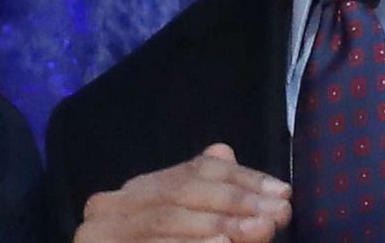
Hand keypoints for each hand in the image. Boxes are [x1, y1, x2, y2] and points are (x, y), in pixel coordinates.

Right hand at [73, 143, 291, 241]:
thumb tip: (224, 151)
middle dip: (235, 201)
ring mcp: (100, 233)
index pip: (192, 171)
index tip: (283, 191)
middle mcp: (108, 207)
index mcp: (132, 193)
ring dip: (219, 223)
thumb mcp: (191, 226)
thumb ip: (207, 194)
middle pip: (180, 192)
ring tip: (259, 229)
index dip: (242, 178)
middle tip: (278, 213)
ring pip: (167, 218)